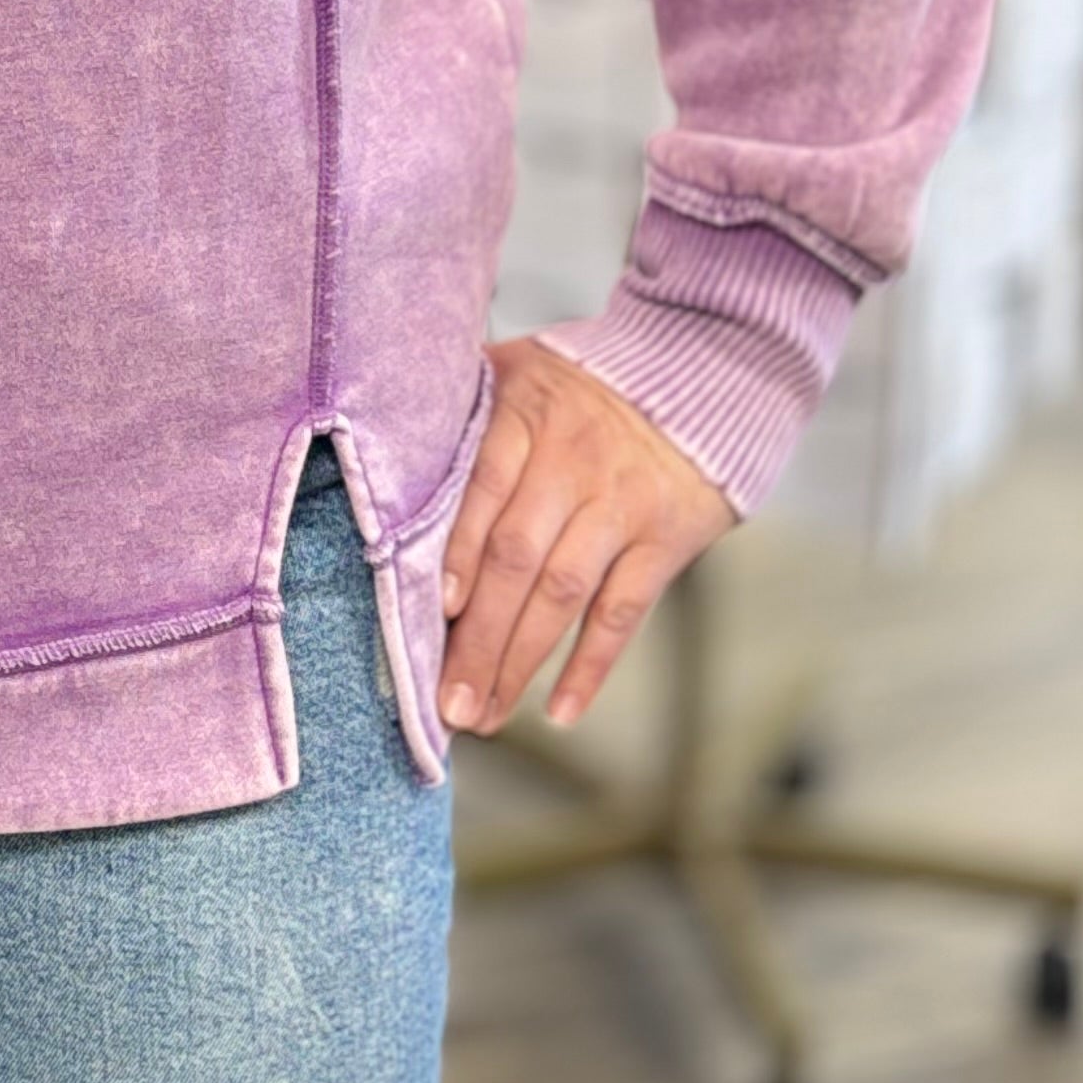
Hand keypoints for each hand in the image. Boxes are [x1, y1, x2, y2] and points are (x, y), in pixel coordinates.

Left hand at [437, 336, 736, 739]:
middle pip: (517, 559)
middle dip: (478, 638)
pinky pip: (624, 611)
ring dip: (521, 662)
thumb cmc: (585, 377)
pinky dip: (592, 664)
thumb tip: (382, 432)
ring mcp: (621, 505)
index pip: (482, 492)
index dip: (456, 555)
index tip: (433, 613)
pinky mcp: (665, 539)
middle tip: (446, 704)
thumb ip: (461, 400)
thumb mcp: (519, 366)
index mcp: (526, 417)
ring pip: (565, 594)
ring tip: (485, 716)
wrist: (700, 368)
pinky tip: (561, 711)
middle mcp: (572, 463)